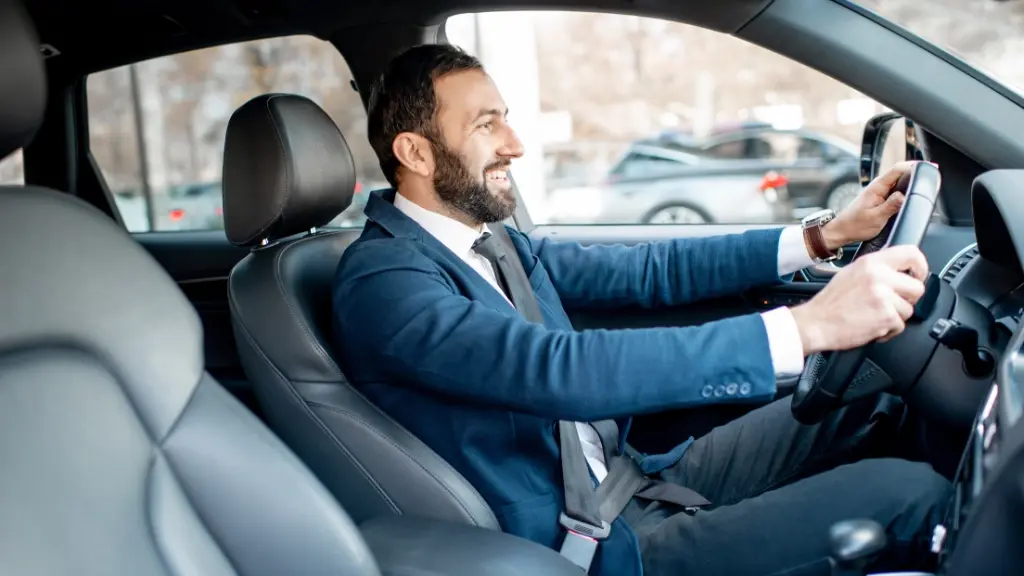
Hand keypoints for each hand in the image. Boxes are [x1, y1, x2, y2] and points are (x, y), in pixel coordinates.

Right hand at [790, 245, 928, 354]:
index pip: (912, 253)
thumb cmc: (830, 303)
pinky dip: (888, 331)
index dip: (920, 268)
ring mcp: (883, 296)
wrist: (815, 323)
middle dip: (907, 300)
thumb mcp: (851, 273)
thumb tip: (900, 271)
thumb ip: (876, 269)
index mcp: (871, 263)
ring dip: (895, 317)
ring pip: (909, 310)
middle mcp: (879, 276)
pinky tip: (871, 326)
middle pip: (917, 288)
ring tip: (874, 316)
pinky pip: (900, 326)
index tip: (917, 277)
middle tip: (889, 304)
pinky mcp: (886, 316)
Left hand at [821, 161, 927, 249]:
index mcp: (877, 187)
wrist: (842, 231)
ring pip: (900, 181)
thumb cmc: (855, 225)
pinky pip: (897, 190)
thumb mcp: (875, 217)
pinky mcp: (881, 198)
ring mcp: (880, 192)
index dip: (915, 166)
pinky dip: (906, 189)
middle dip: (917, 172)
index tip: (928, 167)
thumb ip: (890, 206)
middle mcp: (879, 186)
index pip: (898, 169)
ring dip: (912, 181)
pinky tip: (914, 194)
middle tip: (933, 174)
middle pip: (901, 173)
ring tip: (927, 182)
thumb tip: (903, 196)